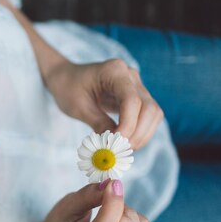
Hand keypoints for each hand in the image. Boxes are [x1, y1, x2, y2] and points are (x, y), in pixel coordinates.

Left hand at [44, 59, 163, 149]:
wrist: (67, 78)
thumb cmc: (68, 89)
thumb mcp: (78, 108)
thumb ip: (98, 123)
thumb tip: (114, 145)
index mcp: (114, 71)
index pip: (132, 100)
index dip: (128, 125)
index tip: (115, 143)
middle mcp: (130, 75)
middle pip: (149, 107)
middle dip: (138, 133)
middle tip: (120, 150)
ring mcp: (136, 85)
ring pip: (153, 113)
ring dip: (142, 135)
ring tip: (122, 148)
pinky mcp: (137, 96)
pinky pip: (148, 116)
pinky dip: (140, 132)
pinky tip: (124, 142)